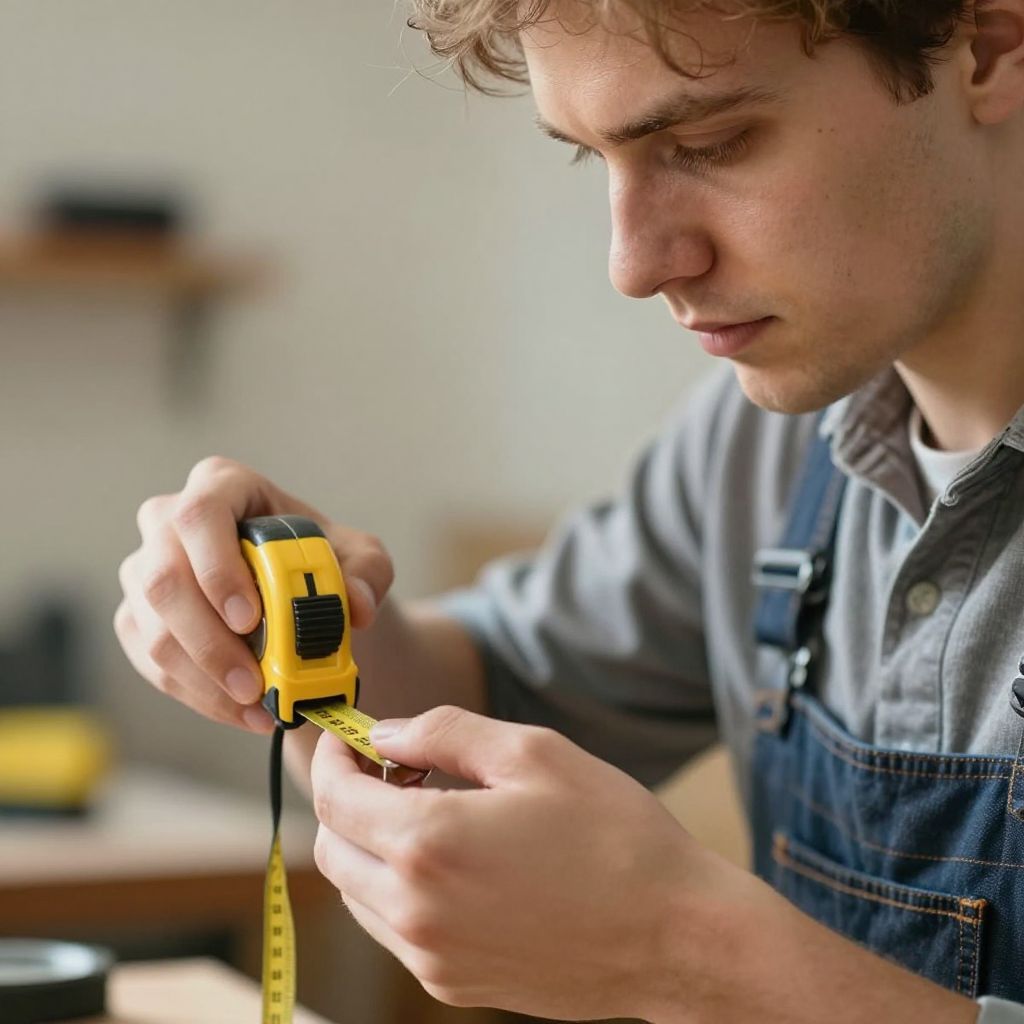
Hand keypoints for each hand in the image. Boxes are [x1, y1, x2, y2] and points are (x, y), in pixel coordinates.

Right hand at [114, 456, 393, 732]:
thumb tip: (356, 605)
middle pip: (164, 580)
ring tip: (258, 705)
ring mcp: (145, 573)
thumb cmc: (324, 562)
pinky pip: (153, 664)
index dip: (216, 567)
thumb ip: (367, 573)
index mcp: (223, 486)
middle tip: (254, 683)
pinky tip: (243, 711)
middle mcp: (169, 522)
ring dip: (206, 679)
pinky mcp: (138, 621)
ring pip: (154, 631)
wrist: (303, 596)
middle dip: (209, 642)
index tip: (249, 619)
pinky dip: (200, 696)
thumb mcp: (361, 558)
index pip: (199, 515)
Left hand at [310, 704, 719, 1020]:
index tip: (348, 739)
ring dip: (370, 845)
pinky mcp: (453, 983)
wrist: (674, 936)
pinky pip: (394, 929)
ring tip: (430, 811)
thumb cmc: (614, 836)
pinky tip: (455, 860)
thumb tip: (386, 734)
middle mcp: (416, 911)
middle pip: (333, 847)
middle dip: (346, 801)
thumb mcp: (532, 754)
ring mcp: (432, 957)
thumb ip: (443, 733)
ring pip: (357, 892)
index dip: (332, 758)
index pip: (333, 798)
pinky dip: (399, 887)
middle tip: (394, 770)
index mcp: (429, 844)